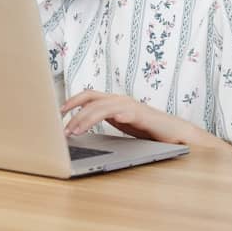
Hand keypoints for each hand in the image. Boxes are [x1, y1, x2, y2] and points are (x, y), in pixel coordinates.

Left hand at [60, 90, 190, 143]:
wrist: (174, 134)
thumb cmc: (147, 130)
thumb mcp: (120, 124)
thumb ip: (104, 121)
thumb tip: (78, 128)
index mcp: (113, 102)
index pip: (88, 96)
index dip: (71, 101)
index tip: (57, 112)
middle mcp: (119, 100)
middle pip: (90, 99)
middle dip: (73, 112)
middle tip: (61, 127)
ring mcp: (130, 106)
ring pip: (101, 107)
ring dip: (84, 119)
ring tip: (74, 132)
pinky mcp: (140, 115)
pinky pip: (121, 112)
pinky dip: (110, 115)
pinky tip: (99, 122)